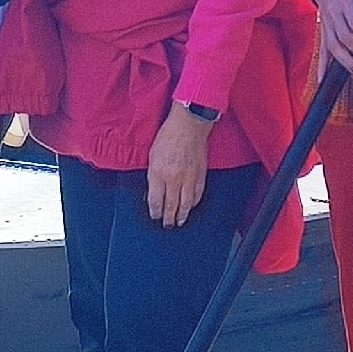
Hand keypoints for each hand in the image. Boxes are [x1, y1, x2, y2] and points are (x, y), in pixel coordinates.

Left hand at [146, 104, 212, 227]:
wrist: (189, 125)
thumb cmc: (168, 136)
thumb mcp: (152, 155)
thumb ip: (153, 175)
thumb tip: (153, 191)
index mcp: (158, 173)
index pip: (155, 200)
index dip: (155, 211)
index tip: (155, 216)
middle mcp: (174, 179)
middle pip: (171, 205)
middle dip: (168, 218)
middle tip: (167, 226)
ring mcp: (189, 178)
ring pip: (186, 203)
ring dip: (182, 215)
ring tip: (180, 222)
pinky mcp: (200, 175)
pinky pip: (197, 194)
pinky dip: (194, 203)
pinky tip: (191, 206)